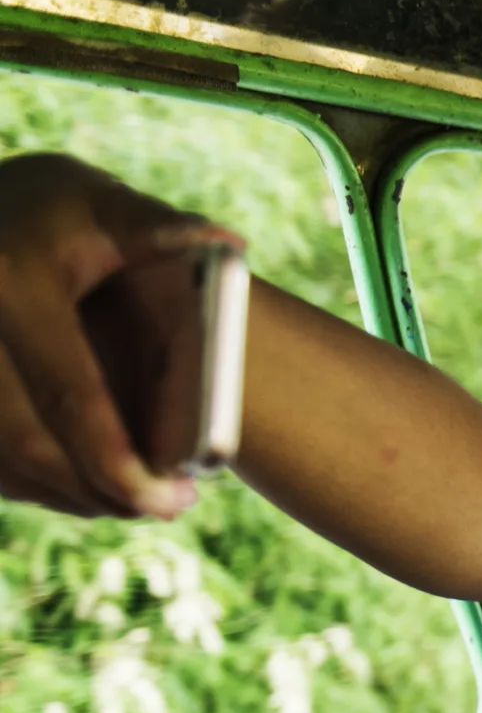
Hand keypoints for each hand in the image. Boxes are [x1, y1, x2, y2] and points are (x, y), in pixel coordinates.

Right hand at [0, 154, 238, 518]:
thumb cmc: (48, 210)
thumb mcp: (98, 204)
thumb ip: (158, 229)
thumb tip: (228, 246)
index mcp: (12, 285)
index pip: (69, 396)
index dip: (119, 460)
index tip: (178, 497)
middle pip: (28, 443)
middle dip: (101, 491)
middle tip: (169, 508)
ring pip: (2, 461)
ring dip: (69, 493)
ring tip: (134, 501)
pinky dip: (34, 483)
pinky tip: (86, 487)